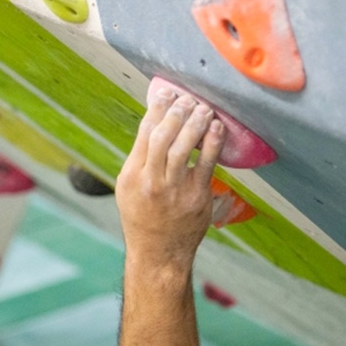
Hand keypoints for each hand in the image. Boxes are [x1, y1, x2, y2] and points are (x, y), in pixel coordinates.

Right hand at [116, 89, 225, 267]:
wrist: (159, 253)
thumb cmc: (143, 217)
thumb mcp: (128, 187)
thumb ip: (140, 158)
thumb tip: (155, 124)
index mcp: (132, 174)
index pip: (145, 133)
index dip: (157, 108)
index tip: (165, 93)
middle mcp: (151, 180)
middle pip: (163, 136)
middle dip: (177, 112)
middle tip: (188, 98)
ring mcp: (174, 189)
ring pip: (184, 146)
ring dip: (196, 123)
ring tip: (204, 109)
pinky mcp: (196, 196)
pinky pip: (207, 164)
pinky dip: (213, 143)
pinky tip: (217, 129)